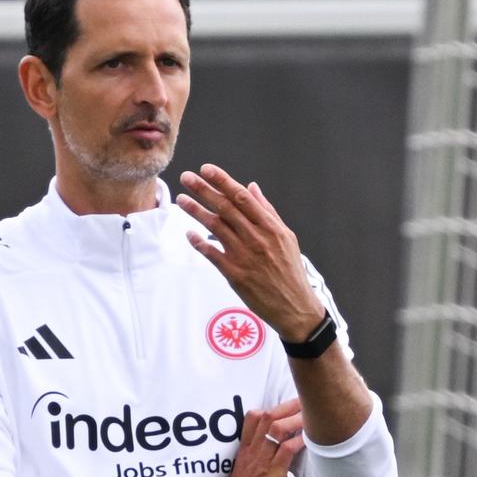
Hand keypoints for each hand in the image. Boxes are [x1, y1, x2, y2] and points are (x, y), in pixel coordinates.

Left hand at [177, 164, 325, 340]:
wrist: (295, 306)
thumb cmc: (290, 270)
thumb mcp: (287, 237)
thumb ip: (268, 211)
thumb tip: (252, 187)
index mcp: (271, 227)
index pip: (243, 197)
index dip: (223, 181)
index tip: (207, 169)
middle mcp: (257, 239)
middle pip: (226, 208)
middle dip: (204, 190)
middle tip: (186, 177)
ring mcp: (245, 256)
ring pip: (215, 227)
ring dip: (196, 211)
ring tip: (181, 199)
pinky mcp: (235, 275)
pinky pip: (212, 254)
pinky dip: (199, 242)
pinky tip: (189, 233)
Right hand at [219, 398, 305, 476]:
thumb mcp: (248, 476)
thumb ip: (260, 462)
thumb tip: (280, 453)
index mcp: (243, 452)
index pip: (252, 417)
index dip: (271, 407)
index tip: (287, 406)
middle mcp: (251, 453)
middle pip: (267, 416)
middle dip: (288, 406)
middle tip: (305, 402)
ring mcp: (261, 463)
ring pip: (277, 428)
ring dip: (297, 419)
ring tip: (311, 415)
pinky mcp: (272, 476)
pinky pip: (287, 450)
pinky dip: (300, 440)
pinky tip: (311, 438)